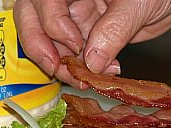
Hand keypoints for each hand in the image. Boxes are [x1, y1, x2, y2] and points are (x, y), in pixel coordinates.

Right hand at [13, 0, 170, 88]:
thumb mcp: (138, 3)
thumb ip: (114, 29)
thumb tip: (92, 61)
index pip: (42, 1)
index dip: (52, 23)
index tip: (75, 44)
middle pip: (32, 20)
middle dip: (40, 47)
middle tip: (57, 69)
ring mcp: (76, 17)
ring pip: (51, 43)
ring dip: (64, 65)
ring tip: (86, 78)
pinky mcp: (88, 36)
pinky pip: (75, 56)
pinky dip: (85, 69)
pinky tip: (104, 71)